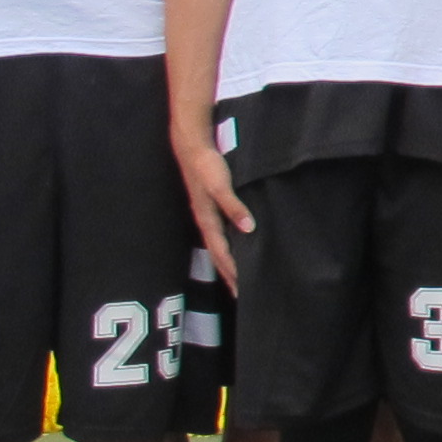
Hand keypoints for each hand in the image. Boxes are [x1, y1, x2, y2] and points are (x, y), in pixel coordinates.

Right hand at [178, 140, 253, 290]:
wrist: (193, 147)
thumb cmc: (207, 166)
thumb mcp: (220, 186)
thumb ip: (233, 206)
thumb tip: (249, 229)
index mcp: (207, 220)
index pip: (221, 253)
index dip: (231, 271)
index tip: (242, 289)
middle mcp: (206, 221)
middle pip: (218, 255)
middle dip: (228, 275)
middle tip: (242, 294)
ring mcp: (207, 215)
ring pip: (219, 245)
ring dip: (228, 263)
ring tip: (239, 278)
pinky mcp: (212, 207)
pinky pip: (221, 233)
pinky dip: (229, 245)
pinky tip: (239, 247)